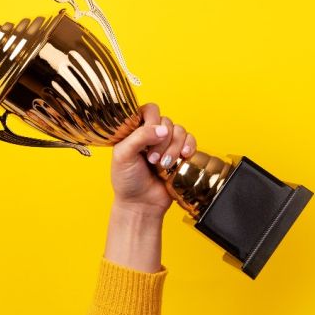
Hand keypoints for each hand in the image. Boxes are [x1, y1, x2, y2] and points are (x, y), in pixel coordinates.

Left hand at [104, 103, 196, 271]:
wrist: (141, 204)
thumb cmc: (127, 181)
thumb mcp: (123, 156)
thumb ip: (140, 137)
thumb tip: (163, 129)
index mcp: (135, 129)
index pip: (148, 110)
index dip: (151, 121)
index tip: (148, 137)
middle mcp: (152, 133)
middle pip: (166, 121)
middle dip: (162, 142)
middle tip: (152, 159)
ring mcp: (167, 143)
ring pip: (180, 131)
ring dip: (173, 148)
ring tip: (164, 165)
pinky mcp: (180, 154)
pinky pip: (191, 140)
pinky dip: (189, 147)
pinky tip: (184, 156)